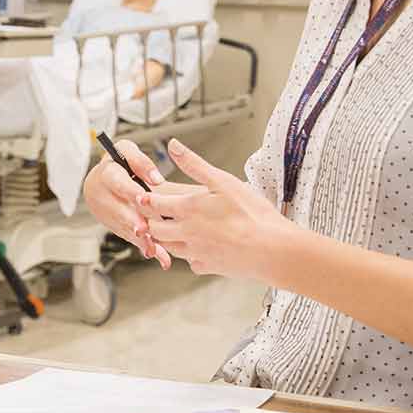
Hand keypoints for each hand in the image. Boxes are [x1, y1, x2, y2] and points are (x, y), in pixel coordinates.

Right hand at [81, 137, 175, 268]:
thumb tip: (156, 179)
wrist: (102, 178)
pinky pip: (128, 237)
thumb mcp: (127, 150)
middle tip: (145, 230)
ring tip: (154, 249)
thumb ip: (141, 161)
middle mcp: (101, 195)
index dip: (130, 191)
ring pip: (123, 227)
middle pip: (118, 210)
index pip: (118, 182)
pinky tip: (157, 256)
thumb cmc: (119, 163)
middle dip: (132, 221)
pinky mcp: (111, 226)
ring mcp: (104, 214)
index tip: (143, 198)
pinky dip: (143, 245)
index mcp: (106, 174)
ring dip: (139, 239)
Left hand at [137, 139, 294, 279]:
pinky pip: (191, 262)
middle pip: (154, 229)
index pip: (152, 204)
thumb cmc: (251, 213)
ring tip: (170, 229)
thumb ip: (194, 164)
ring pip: (169, 247)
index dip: (144, 199)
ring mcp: (195, 252)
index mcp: (187, 209)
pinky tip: (198, 248)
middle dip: (150, 220)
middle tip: (150, 214)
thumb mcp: (223, 181)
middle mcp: (185, 232)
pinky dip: (191, 255)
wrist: (272, 250)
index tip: (140, 195)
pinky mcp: (208, 267)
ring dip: (166, 238)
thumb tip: (173, 145)